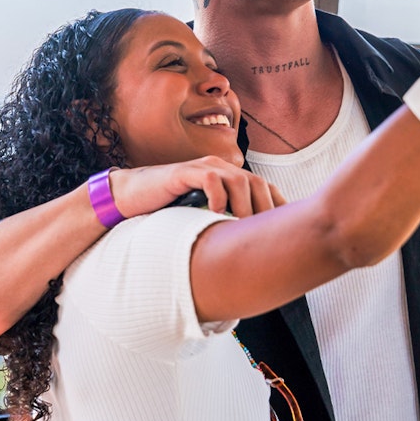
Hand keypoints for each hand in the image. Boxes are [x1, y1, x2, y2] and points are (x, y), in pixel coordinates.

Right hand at [108, 157, 285, 218]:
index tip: (287, 232)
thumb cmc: (169, 212)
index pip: (266, 188)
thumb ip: (226, 225)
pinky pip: (210, 178)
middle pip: (258, 184)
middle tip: (266, 235)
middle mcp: (222, 170)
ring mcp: (205, 168)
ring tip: (243, 228)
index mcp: (231, 180)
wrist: (132, 197)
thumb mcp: (204, 219)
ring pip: (239, 180)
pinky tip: (216, 213)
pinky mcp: (185, 171)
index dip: (279, 207)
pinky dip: (218, 195)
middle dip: (267, 209)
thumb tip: (249, 252)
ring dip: (245, 206)